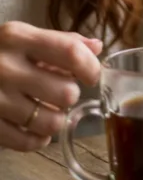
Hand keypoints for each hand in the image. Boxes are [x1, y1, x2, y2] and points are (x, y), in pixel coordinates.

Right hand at [0, 22, 101, 151]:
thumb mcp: (21, 37)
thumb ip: (60, 41)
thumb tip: (96, 46)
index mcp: (16, 37)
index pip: (69, 52)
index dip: (90, 67)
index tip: (92, 75)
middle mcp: (4, 67)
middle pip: (65, 92)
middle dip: (70, 95)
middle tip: (60, 92)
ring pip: (51, 122)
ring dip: (57, 120)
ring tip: (48, 111)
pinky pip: (28, 142)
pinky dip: (38, 139)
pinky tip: (36, 129)